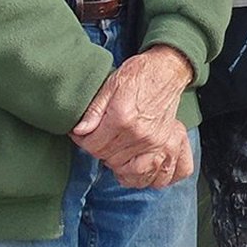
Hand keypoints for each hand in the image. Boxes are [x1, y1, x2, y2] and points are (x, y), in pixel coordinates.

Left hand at [72, 46, 195, 187]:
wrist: (167, 70)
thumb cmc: (139, 74)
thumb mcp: (110, 85)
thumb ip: (93, 110)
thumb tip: (79, 130)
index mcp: (122, 117)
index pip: (93, 145)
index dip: (82, 141)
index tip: (82, 135)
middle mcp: (139, 134)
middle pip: (108, 158)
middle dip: (98, 151)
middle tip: (98, 139)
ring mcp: (156, 142)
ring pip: (129, 170)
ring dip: (117, 165)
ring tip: (113, 153)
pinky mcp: (167, 145)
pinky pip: (155, 173)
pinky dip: (143, 176)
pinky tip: (133, 167)